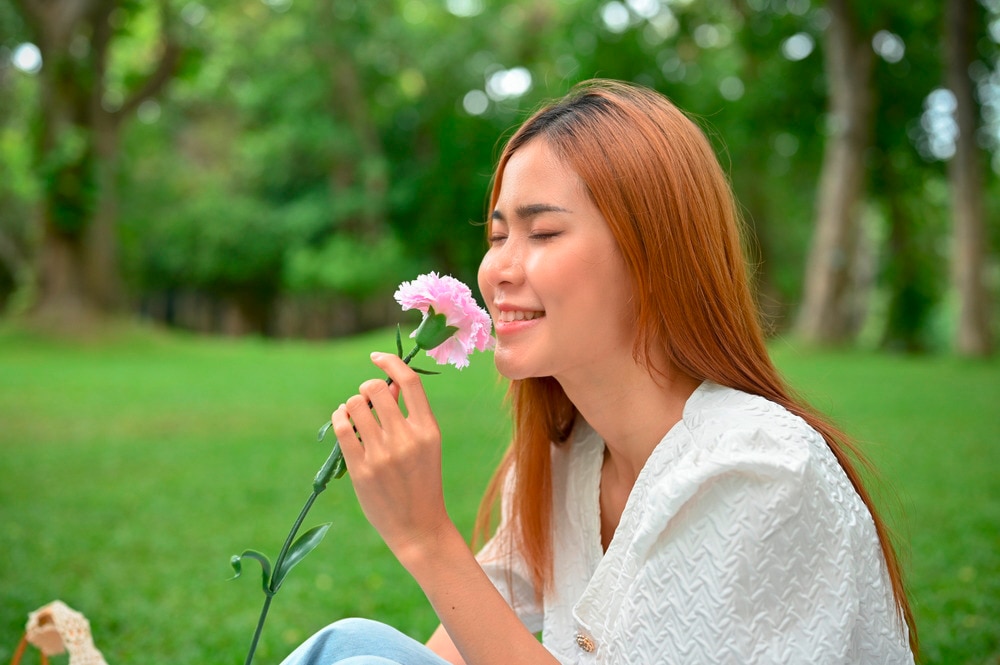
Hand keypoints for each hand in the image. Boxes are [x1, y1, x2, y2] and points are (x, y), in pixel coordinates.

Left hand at [332, 352, 455, 565]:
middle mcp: (406, 438)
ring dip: (352, 404)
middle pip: (376, 389)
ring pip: (355, 405)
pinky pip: (342, 427)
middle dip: (367, 388)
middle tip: (366, 398)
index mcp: (428, 430)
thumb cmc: (422, 482)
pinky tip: (342, 420)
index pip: (409, 381)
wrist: (419, 528)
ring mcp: (382, 454)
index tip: (376, 358)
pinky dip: (339, 417)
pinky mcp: (361, 469)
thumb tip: (387, 383)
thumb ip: (408, 415)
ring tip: (354, 414)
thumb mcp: (425, 446)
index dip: (390, 362)